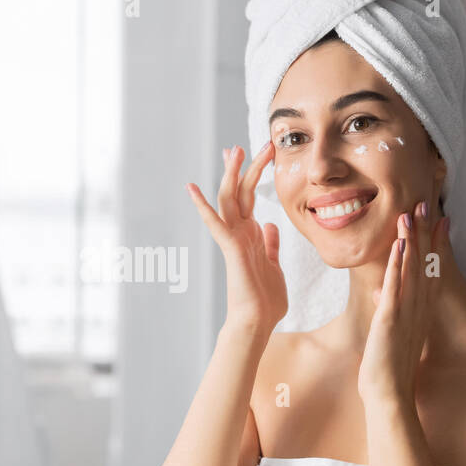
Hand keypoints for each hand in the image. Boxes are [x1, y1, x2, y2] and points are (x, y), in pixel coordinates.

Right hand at [187, 143, 285, 333]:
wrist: (258, 322)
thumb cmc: (265, 300)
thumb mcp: (273, 265)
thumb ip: (269, 244)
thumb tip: (270, 225)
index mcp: (249, 235)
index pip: (248, 198)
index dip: (250, 175)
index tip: (256, 154)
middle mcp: (239, 233)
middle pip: (239, 192)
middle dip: (242, 167)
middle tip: (246, 143)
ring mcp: (233, 240)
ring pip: (229, 200)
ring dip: (231, 175)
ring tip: (234, 150)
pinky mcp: (230, 249)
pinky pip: (215, 224)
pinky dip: (203, 206)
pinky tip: (191, 189)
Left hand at [358, 201, 450, 404]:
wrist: (389, 396)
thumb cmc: (387, 368)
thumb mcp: (388, 332)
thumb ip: (386, 309)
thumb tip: (378, 291)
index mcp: (419, 310)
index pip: (429, 269)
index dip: (434, 244)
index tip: (439, 220)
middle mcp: (418, 308)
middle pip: (424, 263)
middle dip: (424, 233)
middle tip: (426, 204)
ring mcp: (406, 312)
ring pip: (411, 269)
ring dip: (411, 240)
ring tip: (412, 213)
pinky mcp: (391, 319)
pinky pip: (397, 287)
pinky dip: (399, 266)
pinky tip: (400, 246)